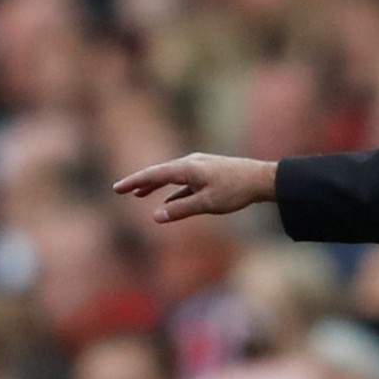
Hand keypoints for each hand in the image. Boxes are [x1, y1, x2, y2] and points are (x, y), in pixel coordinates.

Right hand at [113, 153, 277, 222]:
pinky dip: (173, 191)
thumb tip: (156, 216)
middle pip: (159, 173)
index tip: (117, 188)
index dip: (134, 182)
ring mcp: (199, 167)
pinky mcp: (207, 173)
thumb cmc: (235, 190)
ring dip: (155, 186)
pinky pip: (184, 183)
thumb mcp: (207, 203)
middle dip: (140, 182)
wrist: (261, 179)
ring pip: (171, 177)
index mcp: (187, 168)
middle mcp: (191, 163)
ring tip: (139, 195)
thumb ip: (181, 210)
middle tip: (120, 190)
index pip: (154, 174)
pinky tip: (168, 201)